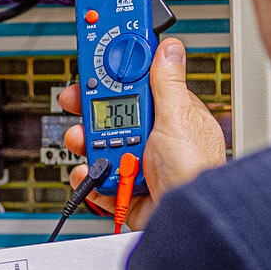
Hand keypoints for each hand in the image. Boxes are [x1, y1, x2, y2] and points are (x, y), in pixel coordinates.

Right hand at [59, 37, 224, 229]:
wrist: (186, 221)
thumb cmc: (194, 172)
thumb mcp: (178, 119)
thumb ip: (168, 83)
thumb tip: (170, 48)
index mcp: (167, 115)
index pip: (136, 85)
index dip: (113, 73)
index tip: (93, 63)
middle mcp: (153, 138)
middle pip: (110, 115)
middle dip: (90, 111)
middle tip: (76, 103)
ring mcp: (138, 164)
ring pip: (99, 146)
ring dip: (87, 146)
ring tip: (86, 146)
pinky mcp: (125, 190)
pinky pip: (98, 179)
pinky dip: (89, 178)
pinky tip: (89, 173)